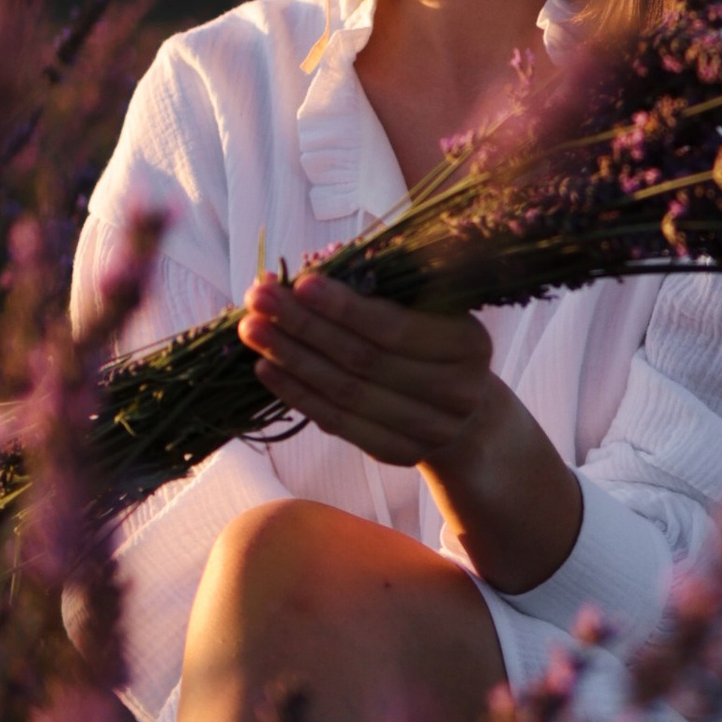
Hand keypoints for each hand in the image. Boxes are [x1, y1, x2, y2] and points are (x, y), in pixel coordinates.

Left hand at [238, 270, 580, 592]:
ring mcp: (427, 429)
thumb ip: (387, 288)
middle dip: (304, 327)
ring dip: (292, 360)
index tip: (300, 282)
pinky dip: (298, 395)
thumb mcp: (433, 306)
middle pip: (363, 361)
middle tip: (257, 300)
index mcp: (468, 344)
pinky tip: (266, 370)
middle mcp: (454, 391)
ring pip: (345, 393)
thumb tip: (310, 270)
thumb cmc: (437, 339)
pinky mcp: (398, 452)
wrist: (469, 411)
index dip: (344, 307)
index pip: (394, 329)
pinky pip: (338, 422)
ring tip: (252, 331)